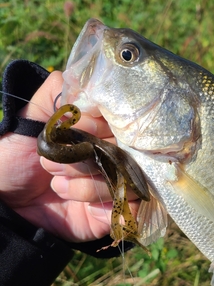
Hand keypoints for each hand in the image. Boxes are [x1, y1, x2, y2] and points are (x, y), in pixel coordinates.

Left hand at [0, 71, 139, 241]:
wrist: (8, 208)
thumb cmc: (16, 161)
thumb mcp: (30, 121)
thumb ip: (55, 95)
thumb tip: (81, 75)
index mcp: (97, 129)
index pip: (119, 117)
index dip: (100, 122)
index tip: (80, 128)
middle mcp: (112, 152)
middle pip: (125, 147)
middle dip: (87, 155)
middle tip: (50, 164)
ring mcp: (117, 182)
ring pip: (127, 176)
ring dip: (89, 182)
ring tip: (57, 186)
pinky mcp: (118, 209)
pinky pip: (128, 204)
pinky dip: (102, 203)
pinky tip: (77, 204)